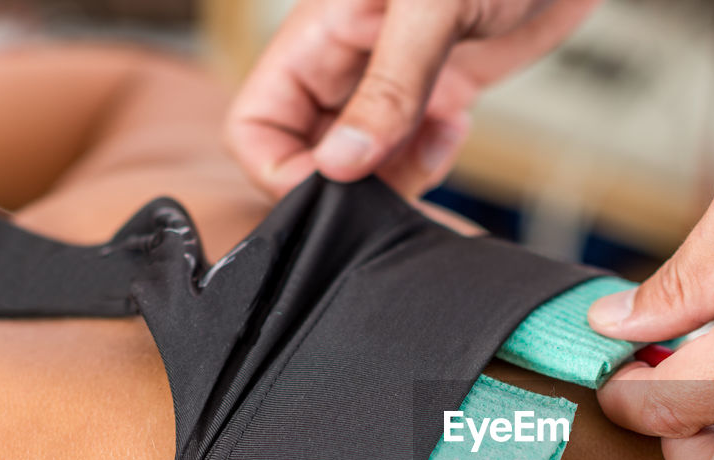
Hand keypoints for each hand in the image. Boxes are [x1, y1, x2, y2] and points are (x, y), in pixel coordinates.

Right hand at [226, 0, 600, 197]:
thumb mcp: (433, 10)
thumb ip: (387, 89)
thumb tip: (341, 164)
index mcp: (317, 33)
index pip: (255, 126)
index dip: (285, 171)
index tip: (341, 187)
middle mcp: (346, 61)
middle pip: (307, 152)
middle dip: (349, 184)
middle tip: (402, 174)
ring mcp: (392, 81)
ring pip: (362, 161)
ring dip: (397, 175)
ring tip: (438, 143)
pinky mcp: (438, 92)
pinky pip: (410, 150)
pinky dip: (431, 160)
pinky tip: (458, 127)